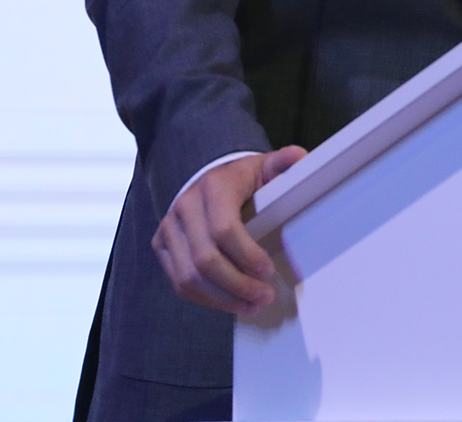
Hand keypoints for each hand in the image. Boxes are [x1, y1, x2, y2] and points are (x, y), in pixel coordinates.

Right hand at [151, 145, 306, 314]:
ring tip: (251, 305)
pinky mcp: (162, 246)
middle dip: (237, 285)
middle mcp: (185, 206)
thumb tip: (299, 157)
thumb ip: (283, 163)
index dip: (246, 255)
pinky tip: (230, 302)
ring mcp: (169, 228)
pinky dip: (206, 299)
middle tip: (264, 296)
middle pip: (205, 260)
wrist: (208, 179)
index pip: (224, 229)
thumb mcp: (265, 167)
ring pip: (189, 277)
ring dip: (222, 299)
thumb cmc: (243, 179)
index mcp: (213, 187)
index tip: (268, 271)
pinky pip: (179, 283)